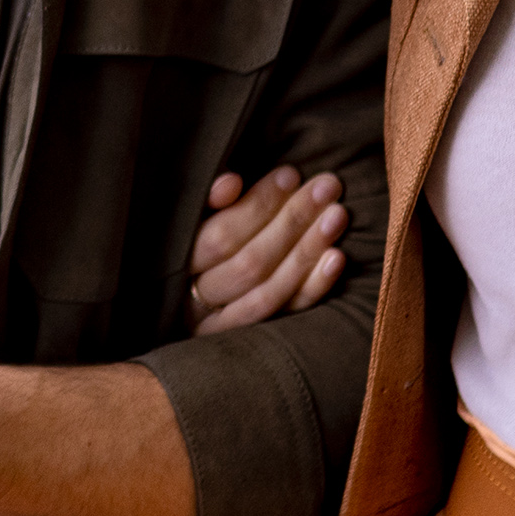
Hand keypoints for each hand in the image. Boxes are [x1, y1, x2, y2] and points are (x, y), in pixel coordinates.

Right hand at [187, 167, 345, 332]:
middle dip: (292, 221)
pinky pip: (287, 314)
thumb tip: (232, 182)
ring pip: (270, 291)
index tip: (290, 175)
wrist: (200, 299)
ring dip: (307, 251)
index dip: (257, 206)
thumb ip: (208, 201)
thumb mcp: (194, 218)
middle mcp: (196, 301)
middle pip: (250, 264)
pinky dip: (314, 287)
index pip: (220, 237)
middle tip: (327, 187)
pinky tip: (337, 257)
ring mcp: (224, 326)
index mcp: (176, 266)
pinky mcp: (254, 340)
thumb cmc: (199, 242)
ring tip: (338, 215)